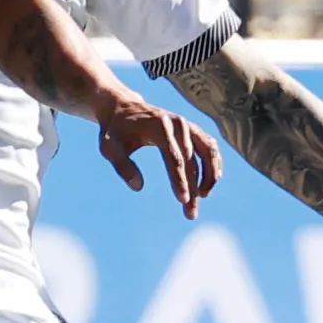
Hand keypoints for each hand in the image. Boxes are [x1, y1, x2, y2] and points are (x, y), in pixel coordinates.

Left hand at [96, 96, 220, 216]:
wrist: (123, 109)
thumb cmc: (115, 131)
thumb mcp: (108, 147)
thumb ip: (122, 166)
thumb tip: (138, 186)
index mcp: (158, 126)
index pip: (174, 157)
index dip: (179, 180)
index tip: (182, 200)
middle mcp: (178, 123)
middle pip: (191, 160)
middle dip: (193, 188)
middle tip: (190, 214)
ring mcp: (188, 125)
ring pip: (208, 152)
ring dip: (209, 177)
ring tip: (202, 199)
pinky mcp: (192, 129)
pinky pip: (210, 147)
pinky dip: (214, 165)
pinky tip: (208, 185)